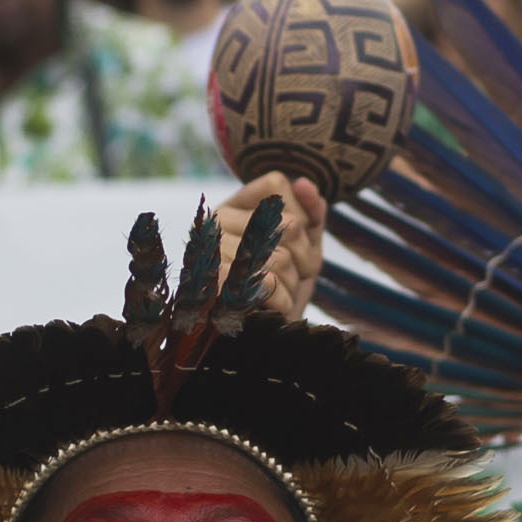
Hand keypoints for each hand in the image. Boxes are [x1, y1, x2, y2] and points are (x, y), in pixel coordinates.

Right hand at [213, 171, 325, 321]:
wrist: (265, 338)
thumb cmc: (284, 288)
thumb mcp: (304, 246)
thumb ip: (310, 213)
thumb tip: (303, 183)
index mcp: (232, 207)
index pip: (278, 185)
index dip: (301, 216)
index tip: (295, 243)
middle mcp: (214, 225)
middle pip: (288, 224)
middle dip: (305, 258)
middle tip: (293, 277)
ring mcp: (212, 256)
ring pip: (281, 258)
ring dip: (294, 285)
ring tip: (279, 294)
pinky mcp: (216, 290)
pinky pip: (269, 285)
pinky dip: (283, 303)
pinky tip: (273, 309)